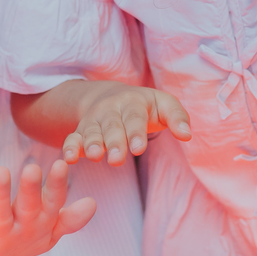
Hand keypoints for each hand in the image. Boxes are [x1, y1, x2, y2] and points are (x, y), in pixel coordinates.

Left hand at [0, 161, 95, 255]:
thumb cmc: (20, 231)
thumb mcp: (47, 226)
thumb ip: (69, 218)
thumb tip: (92, 204)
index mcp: (43, 223)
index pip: (53, 203)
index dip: (57, 186)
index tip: (61, 163)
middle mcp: (24, 232)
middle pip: (28, 209)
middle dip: (30, 190)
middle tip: (32, 168)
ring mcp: (2, 243)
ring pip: (0, 218)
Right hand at [61, 84, 190, 165]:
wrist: (109, 96)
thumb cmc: (144, 106)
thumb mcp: (163, 104)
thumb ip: (177, 118)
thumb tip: (187, 135)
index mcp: (132, 102)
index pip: (134, 118)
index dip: (135, 133)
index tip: (138, 149)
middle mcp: (110, 110)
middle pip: (112, 126)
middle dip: (113, 142)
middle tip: (117, 159)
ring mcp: (94, 120)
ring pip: (91, 132)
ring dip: (91, 144)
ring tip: (94, 156)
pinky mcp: (81, 131)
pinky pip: (73, 137)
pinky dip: (69, 147)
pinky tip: (69, 159)